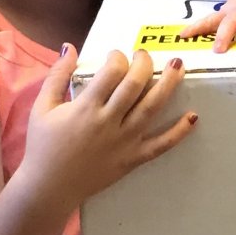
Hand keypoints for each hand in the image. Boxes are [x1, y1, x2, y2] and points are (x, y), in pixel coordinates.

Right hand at [22, 46, 197, 210]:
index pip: (111, 73)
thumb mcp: (42, 107)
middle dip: (144, 64)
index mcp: (85, 108)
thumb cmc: (44, 146)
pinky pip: (160, 145)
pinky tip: (193, 116)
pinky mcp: (133, 159)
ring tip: (179, 67)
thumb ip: (57, 75)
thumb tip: (69, 46)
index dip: (118, 57)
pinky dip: (179, 132)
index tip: (117, 55)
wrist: (48, 188)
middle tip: (145, 55)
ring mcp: (124, 141)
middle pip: (134, 85)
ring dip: (168, 85)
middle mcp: (108, 122)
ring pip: (152, 108)